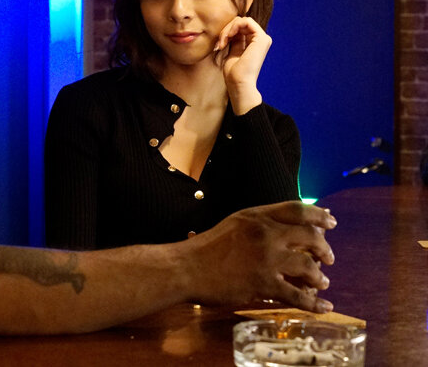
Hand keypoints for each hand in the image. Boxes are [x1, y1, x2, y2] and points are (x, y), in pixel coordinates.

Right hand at [182, 201, 335, 312]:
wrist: (187, 268)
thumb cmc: (207, 248)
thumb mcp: (235, 225)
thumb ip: (259, 224)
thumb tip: (286, 229)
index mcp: (257, 217)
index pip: (297, 209)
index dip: (318, 215)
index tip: (330, 222)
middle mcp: (265, 234)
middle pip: (309, 237)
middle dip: (324, 248)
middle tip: (329, 258)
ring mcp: (265, 259)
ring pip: (308, 267)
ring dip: (319, 277)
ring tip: (322, 282)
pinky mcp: (263, 284)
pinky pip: (297, 295)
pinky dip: (314, 304)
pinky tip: (323, 307)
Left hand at [214, 17, 271, 114]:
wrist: (239, 83)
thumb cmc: (234, 73)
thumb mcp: (232, 52)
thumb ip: (234, 40)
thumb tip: (230, 28)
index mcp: (255, 43)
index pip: (240, 27)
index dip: (227, 32)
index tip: (219, 44)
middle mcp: (260, 40)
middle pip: (240, 22)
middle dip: (226, 30)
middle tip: (219, 44)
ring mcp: (263, 38)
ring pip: (241, 21)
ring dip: (227, 29)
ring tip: (222, 43)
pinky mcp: (262, 38)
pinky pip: (246, 21)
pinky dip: (233, 27)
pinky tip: (228, 37)